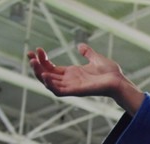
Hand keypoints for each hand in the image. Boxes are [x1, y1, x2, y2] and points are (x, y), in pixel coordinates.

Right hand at [28, 44, 143, 114]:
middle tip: (30, 55)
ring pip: (49, 83)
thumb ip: (87, 52)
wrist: (120, 81)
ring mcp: (72, 87)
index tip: (37, 49)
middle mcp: (70, 81)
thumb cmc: (110, 73)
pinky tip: (45, 75)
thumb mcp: (96, 58)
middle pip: (47, 75)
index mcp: (72, 74)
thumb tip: (80, 46)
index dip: (42, 60)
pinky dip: (50, 85)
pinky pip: (59, 91)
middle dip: (36, 66)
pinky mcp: (76, 91)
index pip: (51, 68)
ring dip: (39, 74)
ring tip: (33, 63)